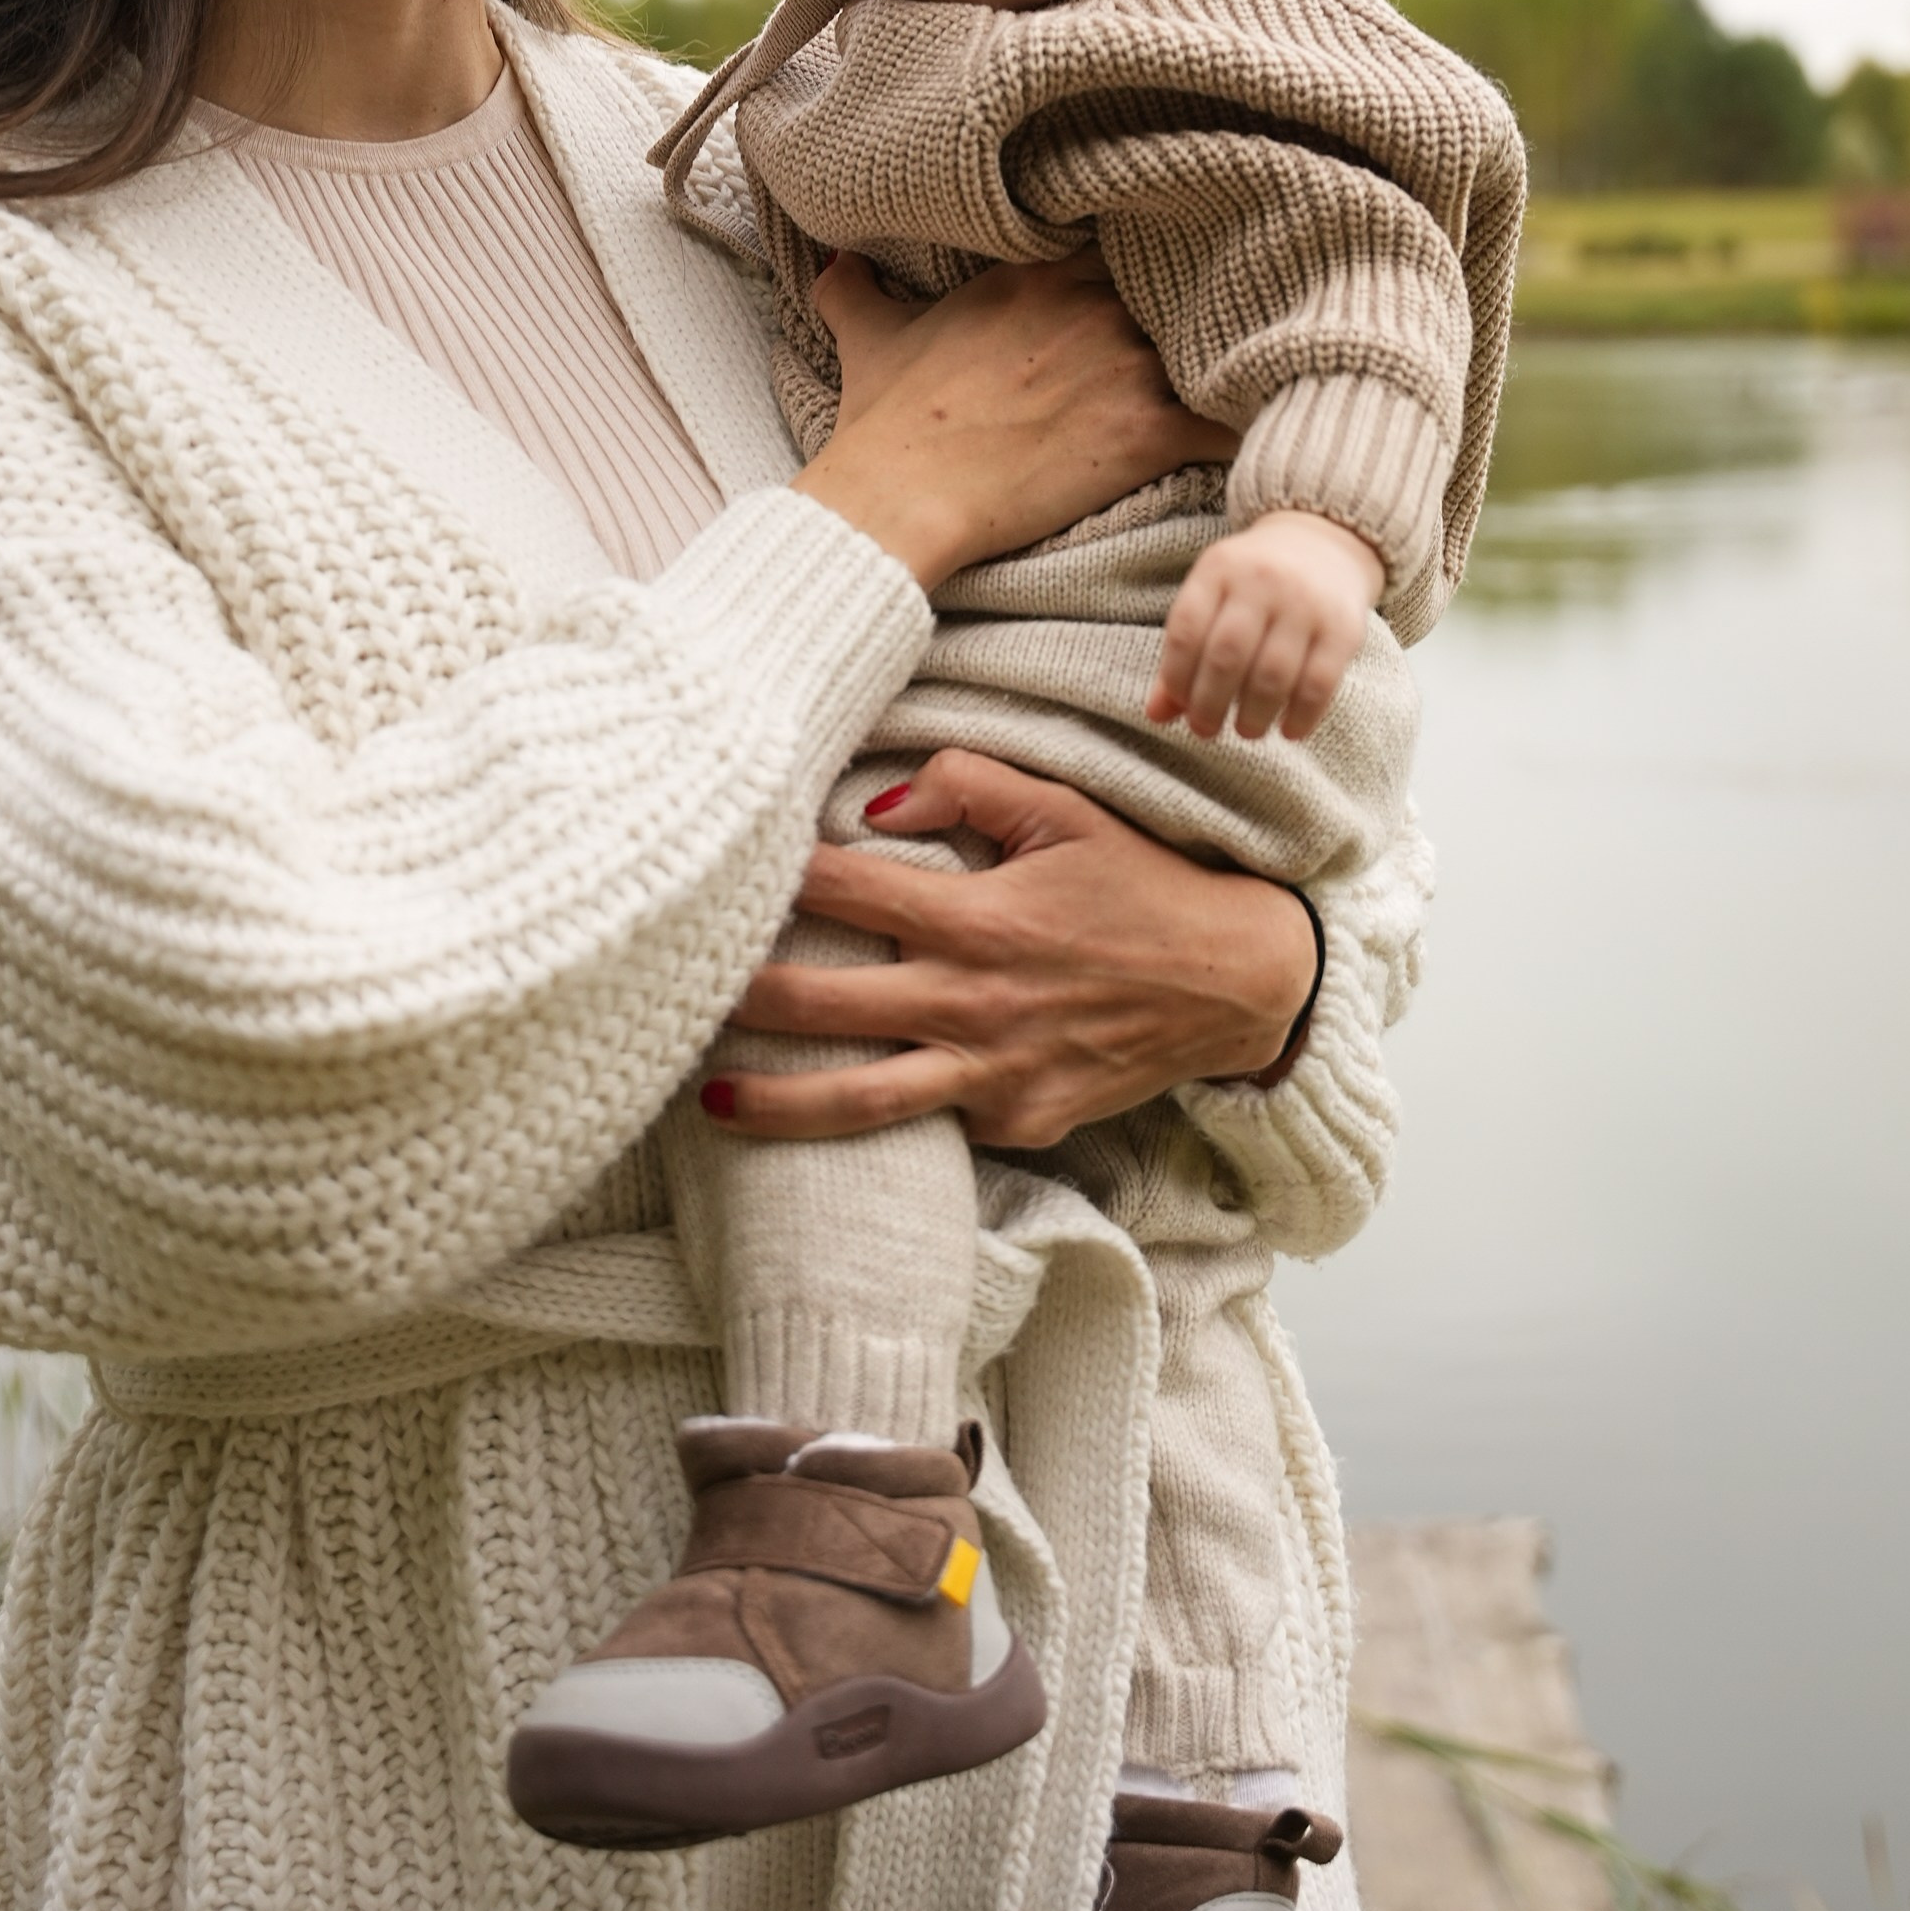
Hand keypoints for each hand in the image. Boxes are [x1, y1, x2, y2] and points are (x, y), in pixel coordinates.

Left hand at [708, 750, 1316, 1148]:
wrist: (1237, 983)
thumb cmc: (1142, 884)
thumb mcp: (1066, 810)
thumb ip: (966, 786)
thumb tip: (865, 805)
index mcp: (980, 917)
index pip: (847, 891)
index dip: (774, 881)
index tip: (712, 874)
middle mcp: (977, 1001)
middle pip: (828, 1004)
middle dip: (743, 1002)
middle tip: (672, 997)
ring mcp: (996, 1074)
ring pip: (862, 1100)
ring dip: (780, 1102)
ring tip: (711, 1102)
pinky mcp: (1019, 1123)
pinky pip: (934, 1124)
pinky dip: (881, 1120)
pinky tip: (821, 1117)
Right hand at [791, 251, 1233, 590]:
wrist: (898, 496)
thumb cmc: (886, 423)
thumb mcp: (868, 335)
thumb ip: (858, 287)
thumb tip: (834, 259)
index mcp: (1038, 271)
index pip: (1127, 241)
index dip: (1149, 262)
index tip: (1162, 281)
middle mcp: (1091, 303)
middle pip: (1181, 286)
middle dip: (1198, 309)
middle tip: (1220, 330)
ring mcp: (1125, 364)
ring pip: (1215, 346)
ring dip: (1233, 362)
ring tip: (1257, 378)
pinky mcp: (1147, 430)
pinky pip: (1228, 421)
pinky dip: (1250, 429)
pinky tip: (1265, 437)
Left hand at [1149, 512, 1386, 742]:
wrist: (1325, 543)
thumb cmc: (1253, 584)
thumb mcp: (1213, 597)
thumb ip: (1184, 653)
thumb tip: (1155, 715)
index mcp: (1219, 568)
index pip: (1187, 629)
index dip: (1177, 676)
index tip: (1180, 705)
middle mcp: (1262, 580)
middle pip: (1228, 655)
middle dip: (1210, 703)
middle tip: (1205, 730)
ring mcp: (1306, 602)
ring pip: (1273, 674)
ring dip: (1255, 714)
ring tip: (1246, 732)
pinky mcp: (1344, 627)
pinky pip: (1320, 683)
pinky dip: (1302, 715)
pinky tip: (1288, 731)